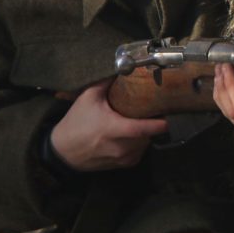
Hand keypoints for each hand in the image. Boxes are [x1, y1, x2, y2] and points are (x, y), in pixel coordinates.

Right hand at [50, 79, 168, 171]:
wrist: (63, 151)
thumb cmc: (76, 122)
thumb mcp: (88, 98)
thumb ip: (105, 82)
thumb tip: (122, 68)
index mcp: (113, 128)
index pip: (143, 128)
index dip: (159, 123)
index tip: (169, 113)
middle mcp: (120, 146)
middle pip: (148, 135)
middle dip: (153, 123)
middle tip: (154, 110)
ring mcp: (122, 158)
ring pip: (146, 144)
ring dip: (146, 134)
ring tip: (142, 120)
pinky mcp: (122, 165)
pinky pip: (140, 153)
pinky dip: (140, 144)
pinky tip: (133, 134)